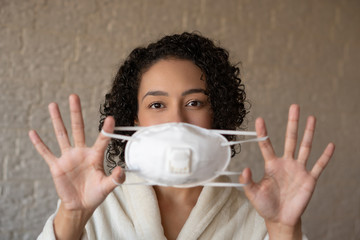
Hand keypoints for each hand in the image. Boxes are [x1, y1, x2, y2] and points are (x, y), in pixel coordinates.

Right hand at [28, 94, 123, 212]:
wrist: (81, 205)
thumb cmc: (95, 194)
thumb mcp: (107, 187)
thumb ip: (115, 179)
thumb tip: (121, 170)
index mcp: (95, 156)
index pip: (102, 140)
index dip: (106, 130)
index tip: (110, 118)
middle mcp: (81, 152)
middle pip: (78, 128)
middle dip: (76, 113)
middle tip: (74, 96)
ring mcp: (68, 158)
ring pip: (62, 135)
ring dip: (57, 120)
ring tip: (53, 105)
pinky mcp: (56, 166)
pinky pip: (46, 153)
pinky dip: (39, 144)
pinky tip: (33, 133)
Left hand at [239, 104, 334, 236]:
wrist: (280, 219)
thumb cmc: (266, 205)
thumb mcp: (253, 193)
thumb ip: (248, 181)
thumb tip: (245, 169)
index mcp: (271, 165)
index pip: (266, 144)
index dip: (263, 132)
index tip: (260, 119)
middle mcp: (286, 163)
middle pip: (290, 139)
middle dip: (292, 123)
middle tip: (294, 107)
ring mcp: (298, 170)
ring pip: (305, 147)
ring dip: (309, 133)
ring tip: (311, 118)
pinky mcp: (309, 179)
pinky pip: (319, 165)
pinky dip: (325, 156)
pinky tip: (330, 145)